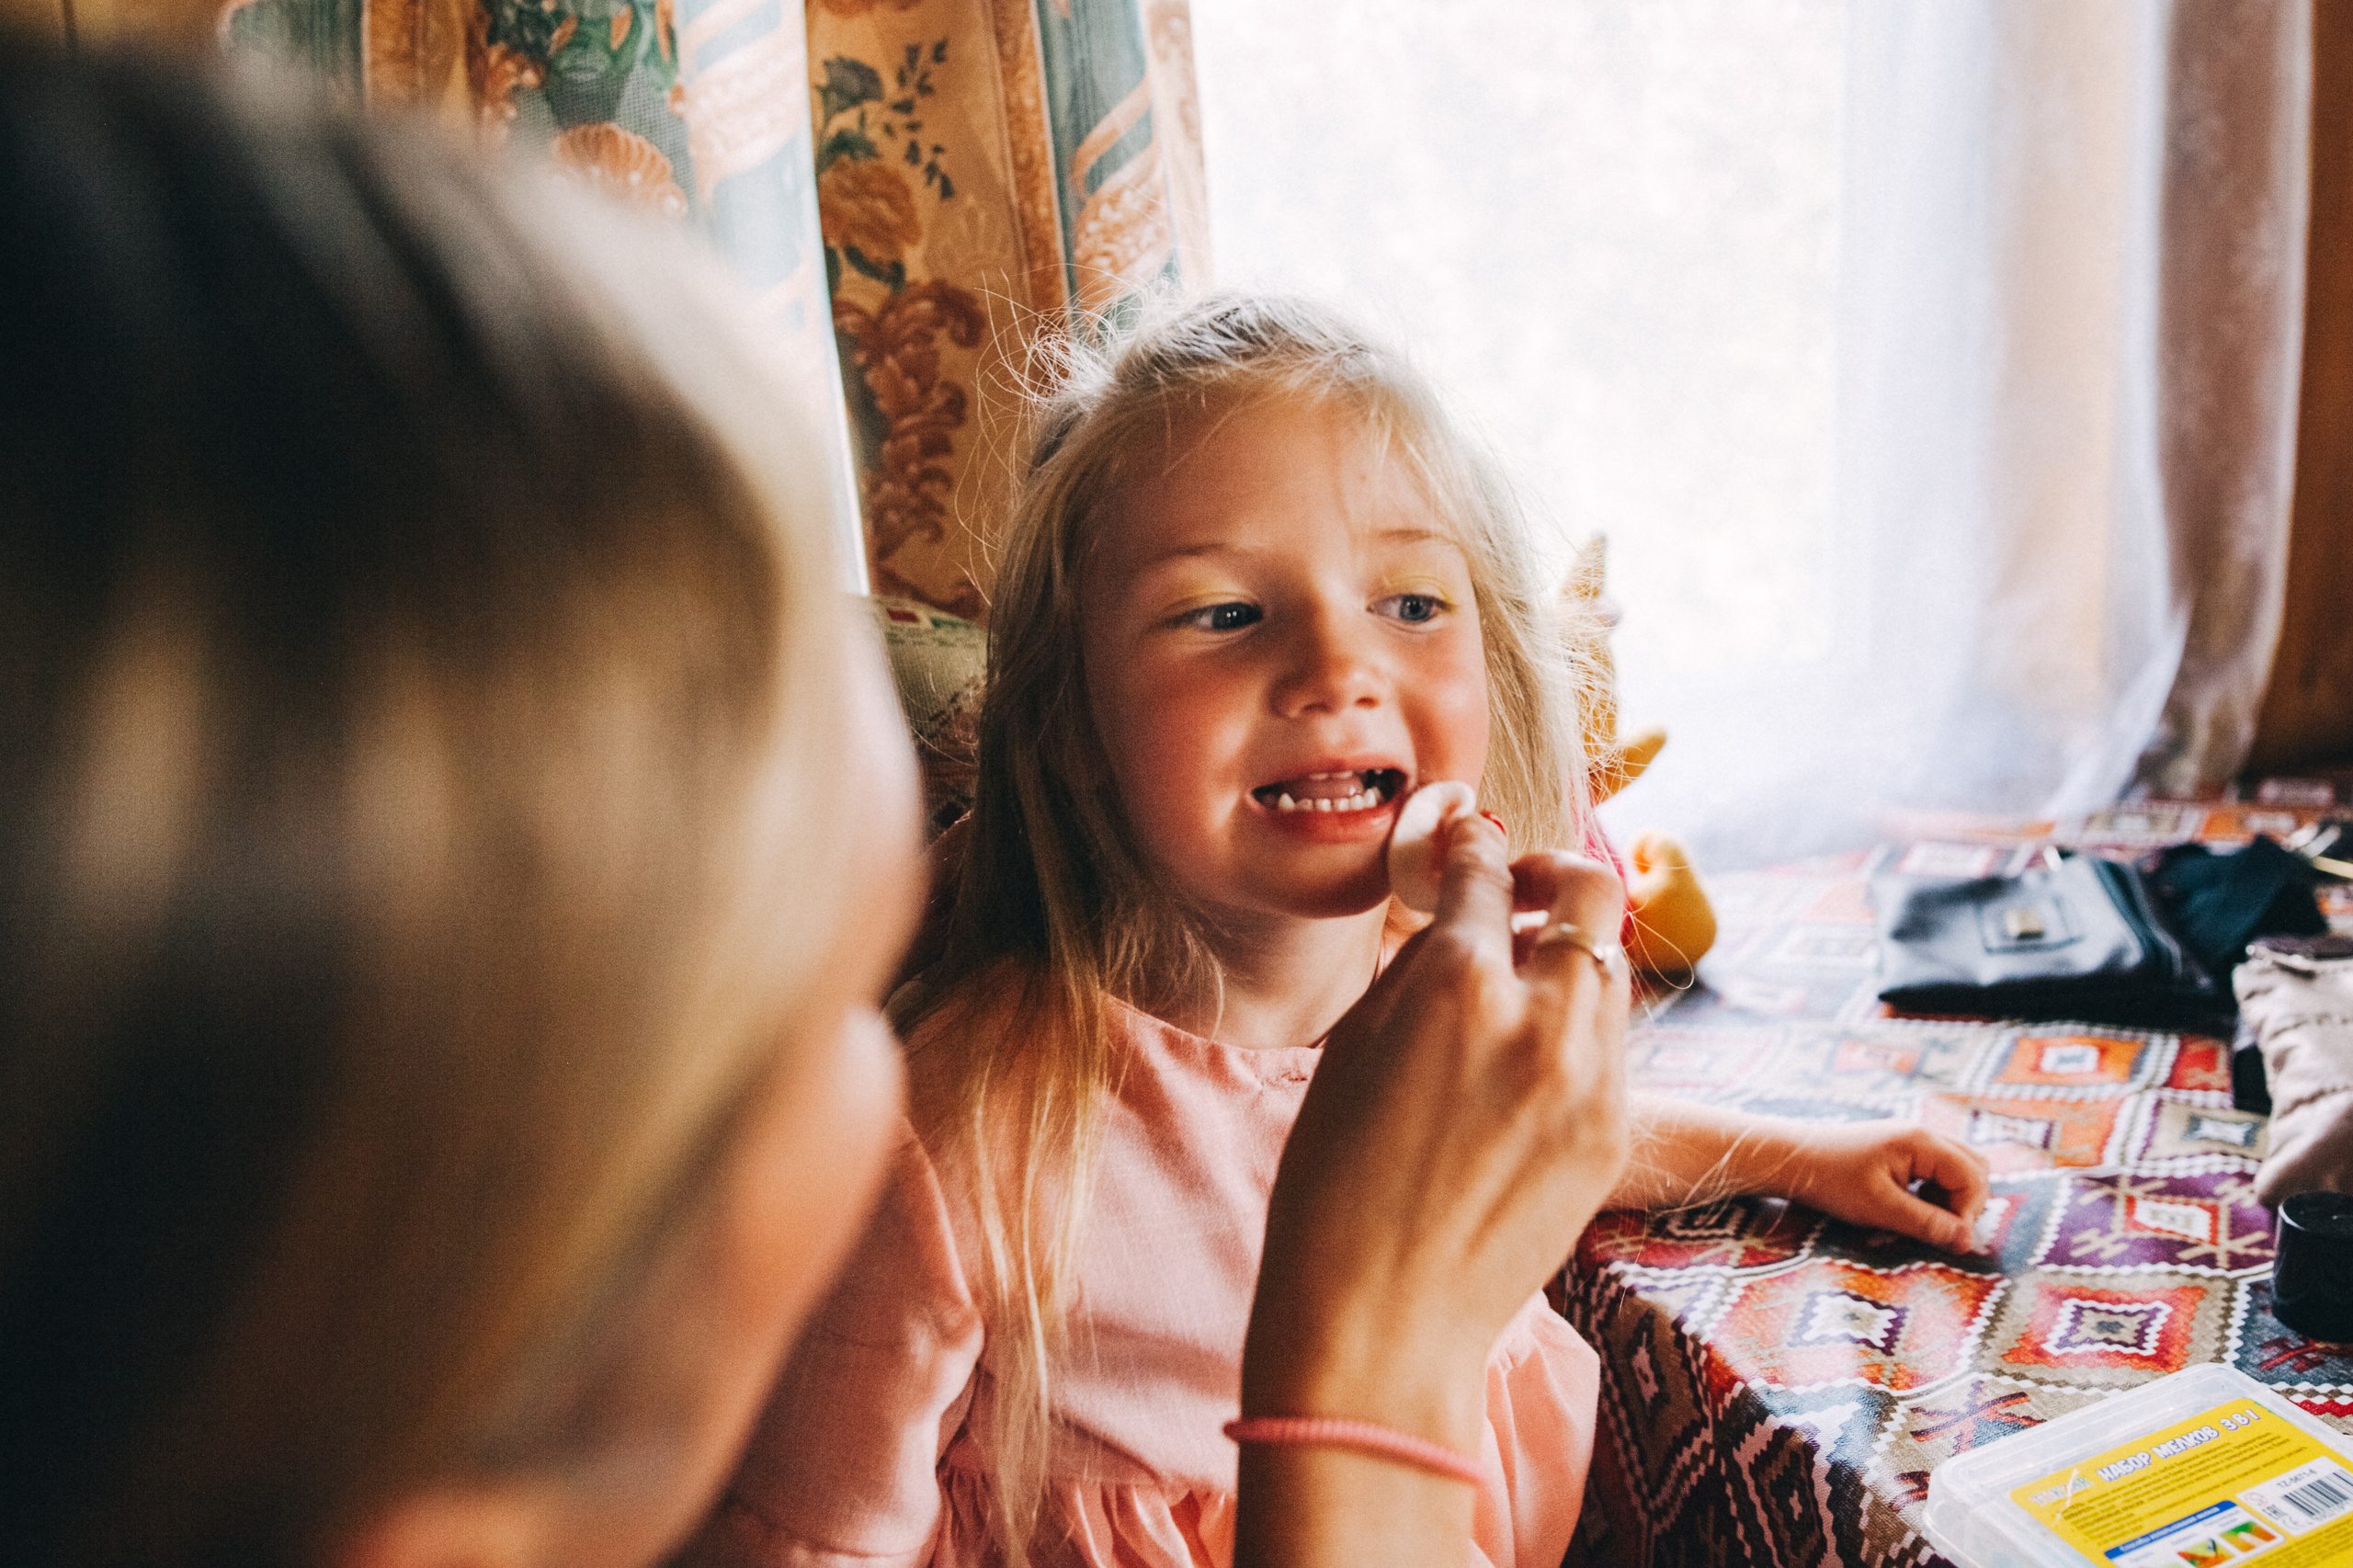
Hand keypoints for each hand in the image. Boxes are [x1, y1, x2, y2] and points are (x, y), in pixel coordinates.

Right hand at [1243, 817, 1629, 1448]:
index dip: (1470, 844)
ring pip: (1608, 969)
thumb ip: (1418, 963)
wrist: (1383, 1314)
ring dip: (1567, 957)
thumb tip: (1457, 908)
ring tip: (1517, 987)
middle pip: (1590, 893)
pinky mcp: (1615, 1132)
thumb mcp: (1354, 1044)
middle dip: (1551, 877)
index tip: (1465, 842)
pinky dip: (1576, 1031)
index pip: (1485, 869)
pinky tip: (1525, 1065)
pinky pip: (1610, 1044)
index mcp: (1457, 985)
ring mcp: (1592, 1079)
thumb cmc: (1335, 1182)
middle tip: (1515, 897)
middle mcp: (1540, 1018)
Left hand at [1779, 1121, 1989, 1253]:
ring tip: (1927, 1219)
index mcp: (1920, 1141)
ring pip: (1956, 1168)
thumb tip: (1966, 1241)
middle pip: (1972, 1166)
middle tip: (1944, 1228)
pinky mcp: (1899, 1150)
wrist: (1791, 1160)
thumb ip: (1927, 1223)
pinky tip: (1913, 1208)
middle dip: (1967, 1201)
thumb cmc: (1831, 1180)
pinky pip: (1935, 1169)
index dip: (1969, 1211)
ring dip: (1952, 1197)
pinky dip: (1935, 1190)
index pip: (1972, 1175)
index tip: (1951, 1240)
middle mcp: (1921, 1134)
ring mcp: (1910, 1140)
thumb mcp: (1880, 1208)